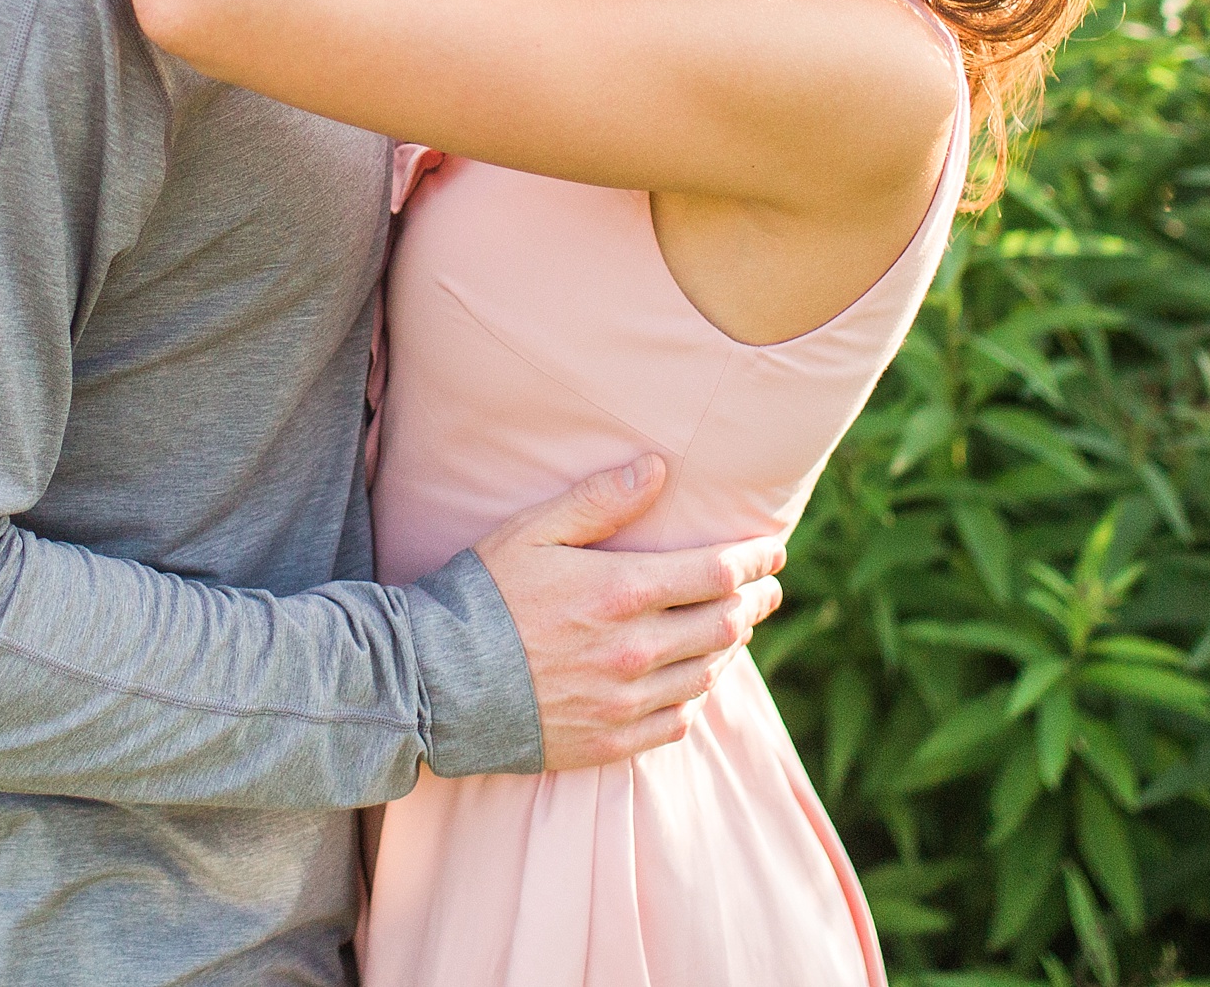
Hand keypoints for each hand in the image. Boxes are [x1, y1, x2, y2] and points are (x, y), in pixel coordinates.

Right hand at [475, 456, 783, 769]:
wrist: (436, 680)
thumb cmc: (485, 594)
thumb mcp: (536, 530)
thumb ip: (600, 500)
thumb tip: (658, 468)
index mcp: (621, 592)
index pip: (716, 574)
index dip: (753, 561)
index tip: (773, 551)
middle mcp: (635, 650)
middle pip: (725, 624)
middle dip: (756, 601)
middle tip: (768, 587)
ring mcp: (626, 701)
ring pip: (708, 673)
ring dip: (731, 645)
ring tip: (736, 625)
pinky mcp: (612, 742)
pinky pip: (678, 721)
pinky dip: (697, 695)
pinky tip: (694, 678)